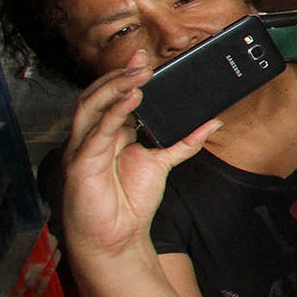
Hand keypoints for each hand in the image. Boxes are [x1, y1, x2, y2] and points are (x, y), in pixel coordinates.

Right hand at [60, 53, 220, 265]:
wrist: (116, 238)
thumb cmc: (130, 202)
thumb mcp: (162, 163)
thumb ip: (185, 141)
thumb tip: (213, 120)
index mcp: (107, 133)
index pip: (112, 96)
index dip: (125, 75)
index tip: (145, 58)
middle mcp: (91, 137)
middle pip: (98, 95)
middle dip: (119, 75)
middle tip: (144, 61)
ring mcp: (83, 149)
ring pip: (91, 106)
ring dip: (115, 86)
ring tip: (139, 73)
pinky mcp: (82, 164)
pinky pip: (96, 132)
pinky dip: (114, 112)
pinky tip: (131, 99)